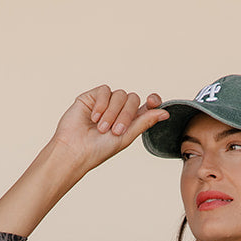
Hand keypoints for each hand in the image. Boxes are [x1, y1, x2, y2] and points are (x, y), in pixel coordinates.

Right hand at [51, 86, 169, 172]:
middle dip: (126, 115)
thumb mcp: (126, 137)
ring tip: (101, 128)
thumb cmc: (99, 149)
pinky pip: (105, 90)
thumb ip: (144, 122)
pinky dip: (102, 104)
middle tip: (114, 131)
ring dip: (112, 113)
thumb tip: (165, 112)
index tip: (153, 101)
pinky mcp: (92, 96)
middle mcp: (118, 110)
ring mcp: (105, 102)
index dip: (152, 101)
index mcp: (129, 121)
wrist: (75, 150)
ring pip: (119, 95)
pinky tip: (94, 118)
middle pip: (133, 99)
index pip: (145, 105)